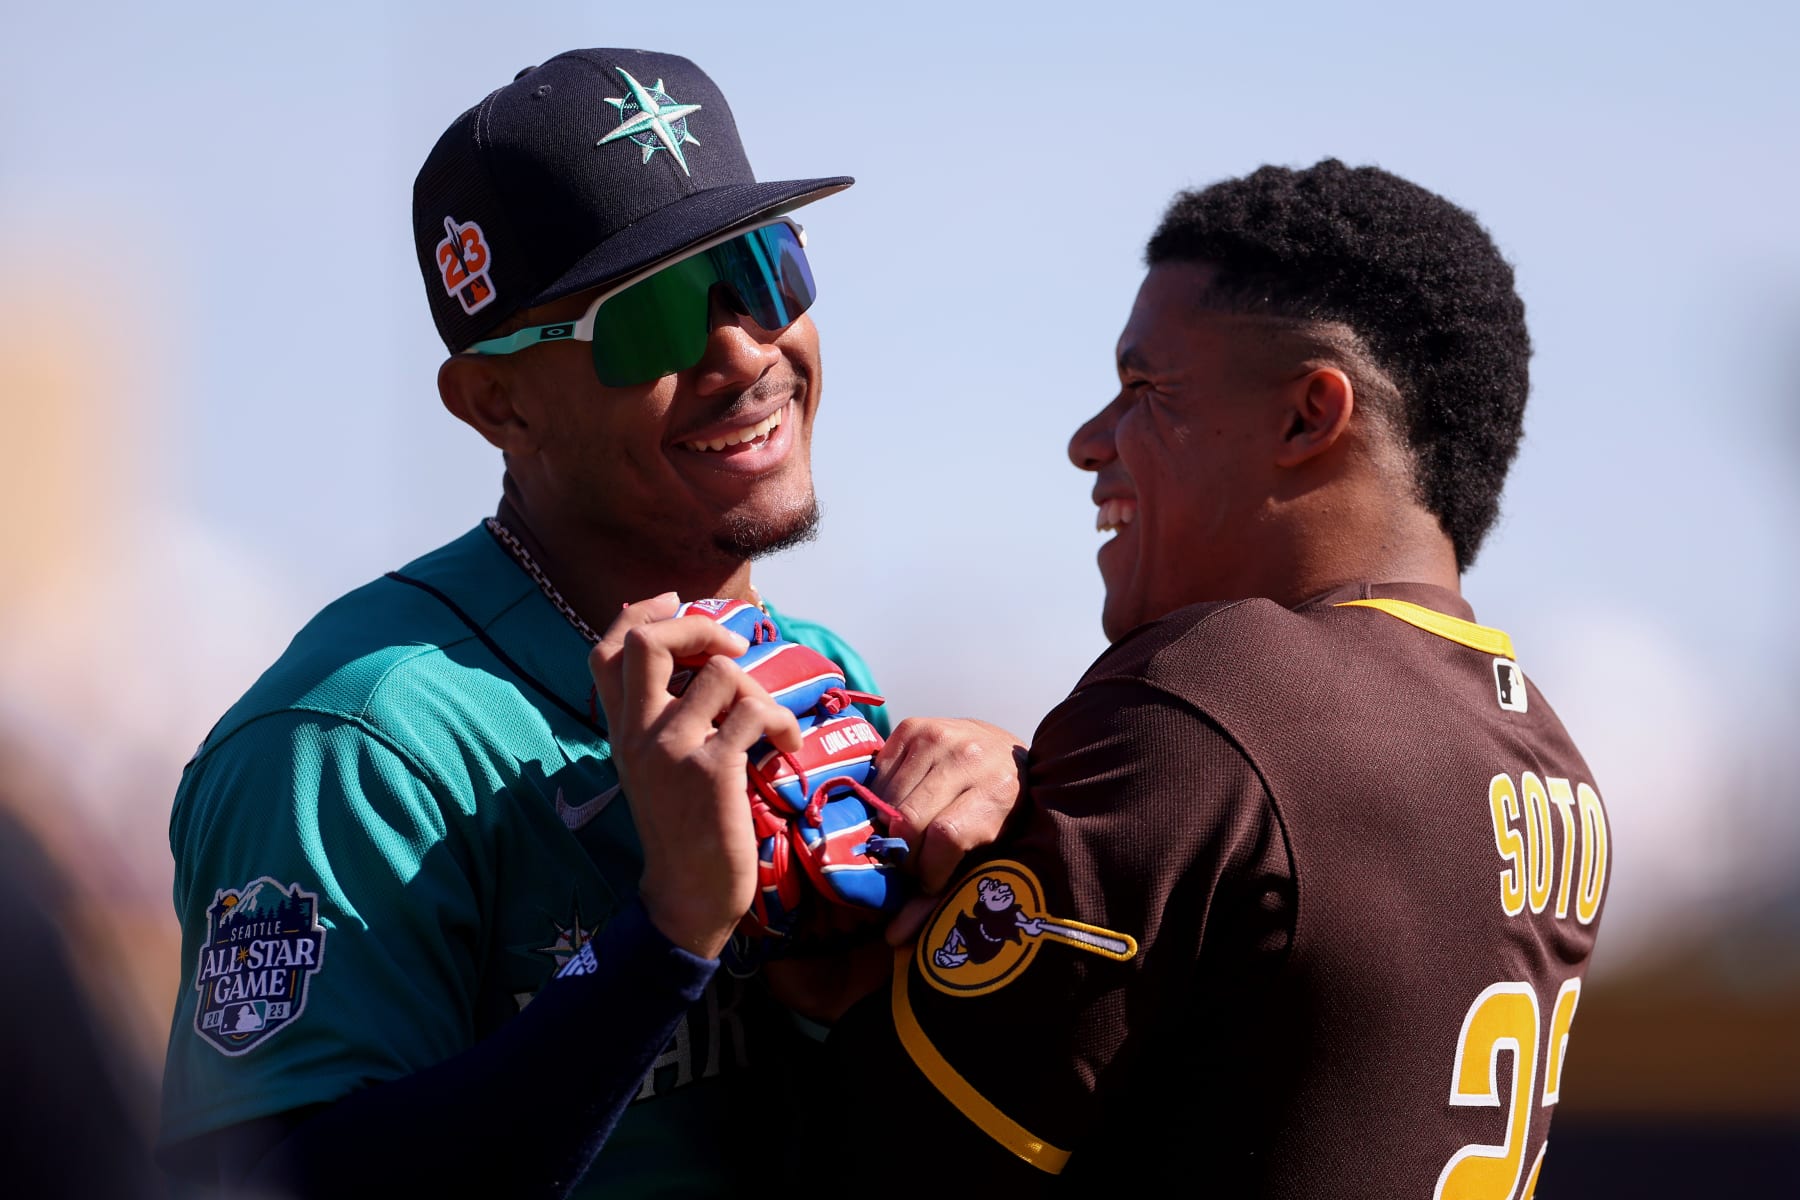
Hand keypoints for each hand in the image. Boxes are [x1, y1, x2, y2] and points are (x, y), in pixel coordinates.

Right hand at [589, 594, 802, 958]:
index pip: (604, 650)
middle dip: (699, 624)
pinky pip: (754, 713)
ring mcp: (672, 751)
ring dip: (758, 690)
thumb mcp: (656, 768)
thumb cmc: (684, 828)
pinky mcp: (711, 772)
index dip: (641, 615)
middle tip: (733, 648)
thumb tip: (700, 660)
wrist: (688, 897)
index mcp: (621, 730)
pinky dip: (780, 722)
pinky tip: (785, 746)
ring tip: (769, 724)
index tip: (677, 604)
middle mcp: (638, 734)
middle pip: (646, 643)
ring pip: (719, 672)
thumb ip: (664, 717)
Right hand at [870, 717, 1027, 943]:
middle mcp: (969, 755)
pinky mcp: (912, 726)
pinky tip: (900, 809)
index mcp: (999, 790)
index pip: (944, 837)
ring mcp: (938, 734)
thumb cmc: (1003, 814)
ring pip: (888, 799)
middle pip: (909, 819)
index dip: (928, 870)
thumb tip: (893, 937)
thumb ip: (945, 894)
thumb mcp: (990, 854)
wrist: (1008, 755)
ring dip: (890, 828)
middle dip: (906, 854)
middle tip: (914, 864)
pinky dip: (882, 801)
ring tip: (909, 838)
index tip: (930, 882)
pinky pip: (879, 775)